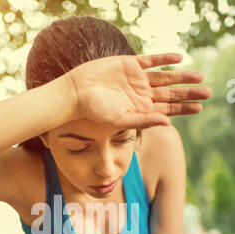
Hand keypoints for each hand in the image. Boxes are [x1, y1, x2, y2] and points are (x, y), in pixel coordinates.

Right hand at [67, 53, 211, 129]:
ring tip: (199, 76)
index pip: (167, 110)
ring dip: (181, 76)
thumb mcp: (121, 119)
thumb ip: (145, 121)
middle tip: (207, 91)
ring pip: (164, 77)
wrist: (76, 92)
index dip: (184, 109)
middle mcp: (141, 95)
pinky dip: (164, 59)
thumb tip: (168, 124)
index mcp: (141, 110)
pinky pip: (150, 61)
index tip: (200, 107)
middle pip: (170, 94)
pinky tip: (178, 58)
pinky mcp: (130, 64)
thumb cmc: (96, 111)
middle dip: (188, 93)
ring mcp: (137, 79)